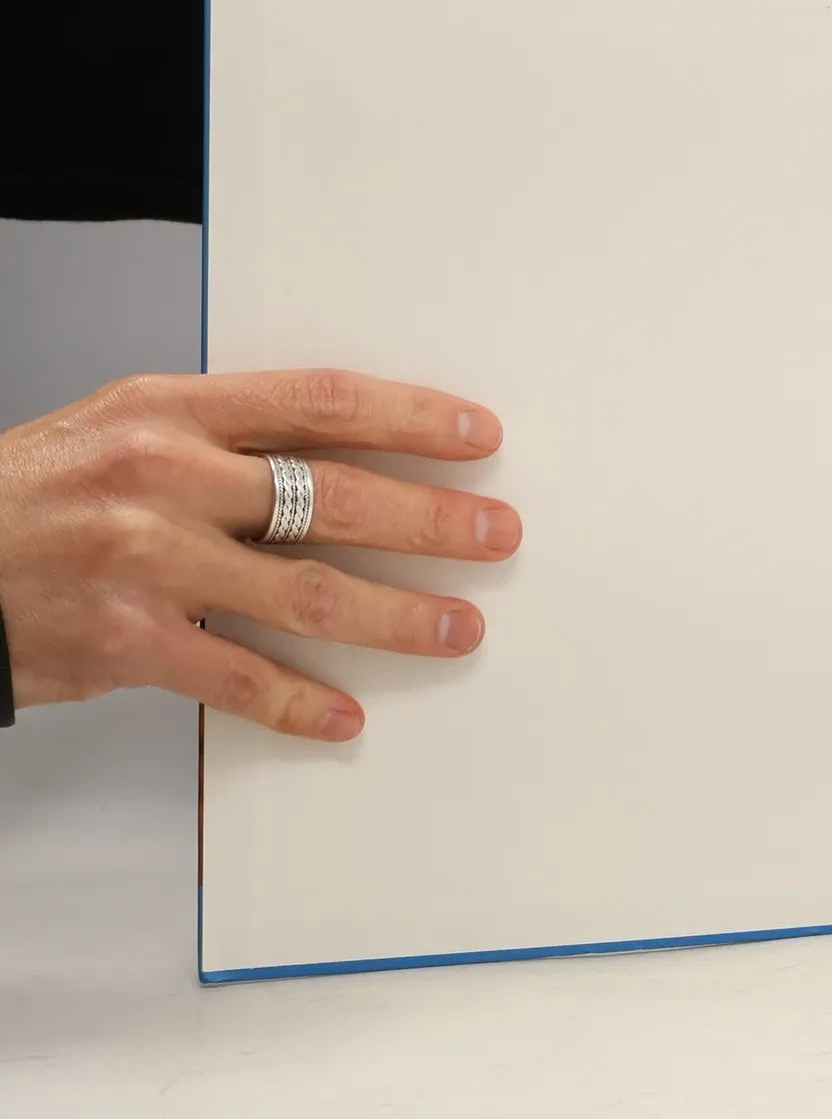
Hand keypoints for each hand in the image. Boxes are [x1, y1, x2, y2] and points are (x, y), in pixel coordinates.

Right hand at [0, 370, 520, 741]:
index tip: (478, 436)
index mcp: (172, 410)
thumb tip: (345, 454)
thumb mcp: (122, 427)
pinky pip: (239, 678)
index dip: (412, 417)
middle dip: (433, 520)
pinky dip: (300, 703)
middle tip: (498, 533)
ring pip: (308, 592)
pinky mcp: (126, 641)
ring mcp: (148, 562)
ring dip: (398, 617)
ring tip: (461, 628)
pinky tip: (345, 716)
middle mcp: (167, 478)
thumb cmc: (31, 494)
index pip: (321, 402)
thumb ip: (225, 436)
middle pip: (337, 497)